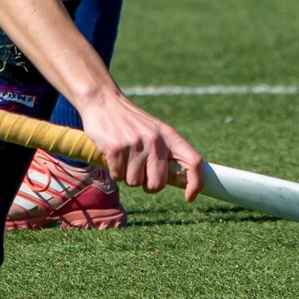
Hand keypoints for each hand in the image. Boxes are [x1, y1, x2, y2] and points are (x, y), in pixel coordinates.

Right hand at [78, 91, 203, 198]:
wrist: (103, 101)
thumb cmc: (130, 121)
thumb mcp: (154, 130)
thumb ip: (166, 152)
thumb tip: (178, 181)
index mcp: (169, 135)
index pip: (194, 162)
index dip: (195, 183)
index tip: (189, 197)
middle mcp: (155, 140)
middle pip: (158, 183)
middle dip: (147, 184)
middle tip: (139, 170)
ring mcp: (135, 144)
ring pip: (135, 182)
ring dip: (127, 175)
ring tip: (124, 156)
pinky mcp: (115, 149)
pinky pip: (118, 176)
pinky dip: (114, 171)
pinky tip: (113, 154)